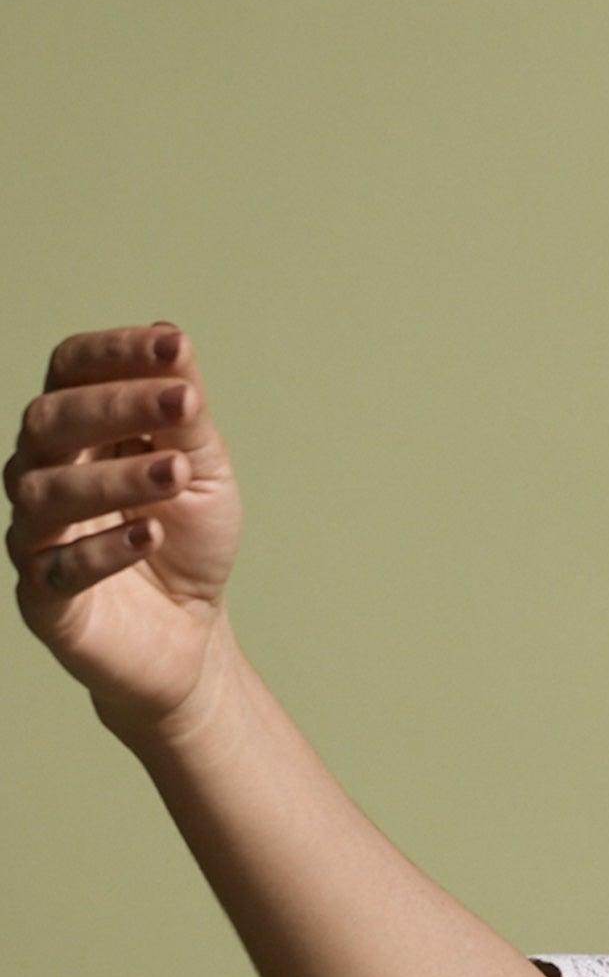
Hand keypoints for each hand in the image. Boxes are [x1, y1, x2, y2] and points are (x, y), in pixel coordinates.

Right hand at [9, 321, 242, 739]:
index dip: (114, 351)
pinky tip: (150, 535)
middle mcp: (41, 471)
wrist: (190, 635)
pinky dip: (105, 549)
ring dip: (116, 477)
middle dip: (116, 405)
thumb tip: (172, 341)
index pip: (71, 369)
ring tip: (178, 473)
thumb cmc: (188, 540)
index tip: (174, 345)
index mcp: (77, 430)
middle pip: (49, 421)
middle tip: (183, 404)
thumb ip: (184, 416)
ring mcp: (35, 533)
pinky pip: (59, 568)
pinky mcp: (43, 597)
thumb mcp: (204, 472)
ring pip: (47, 492)